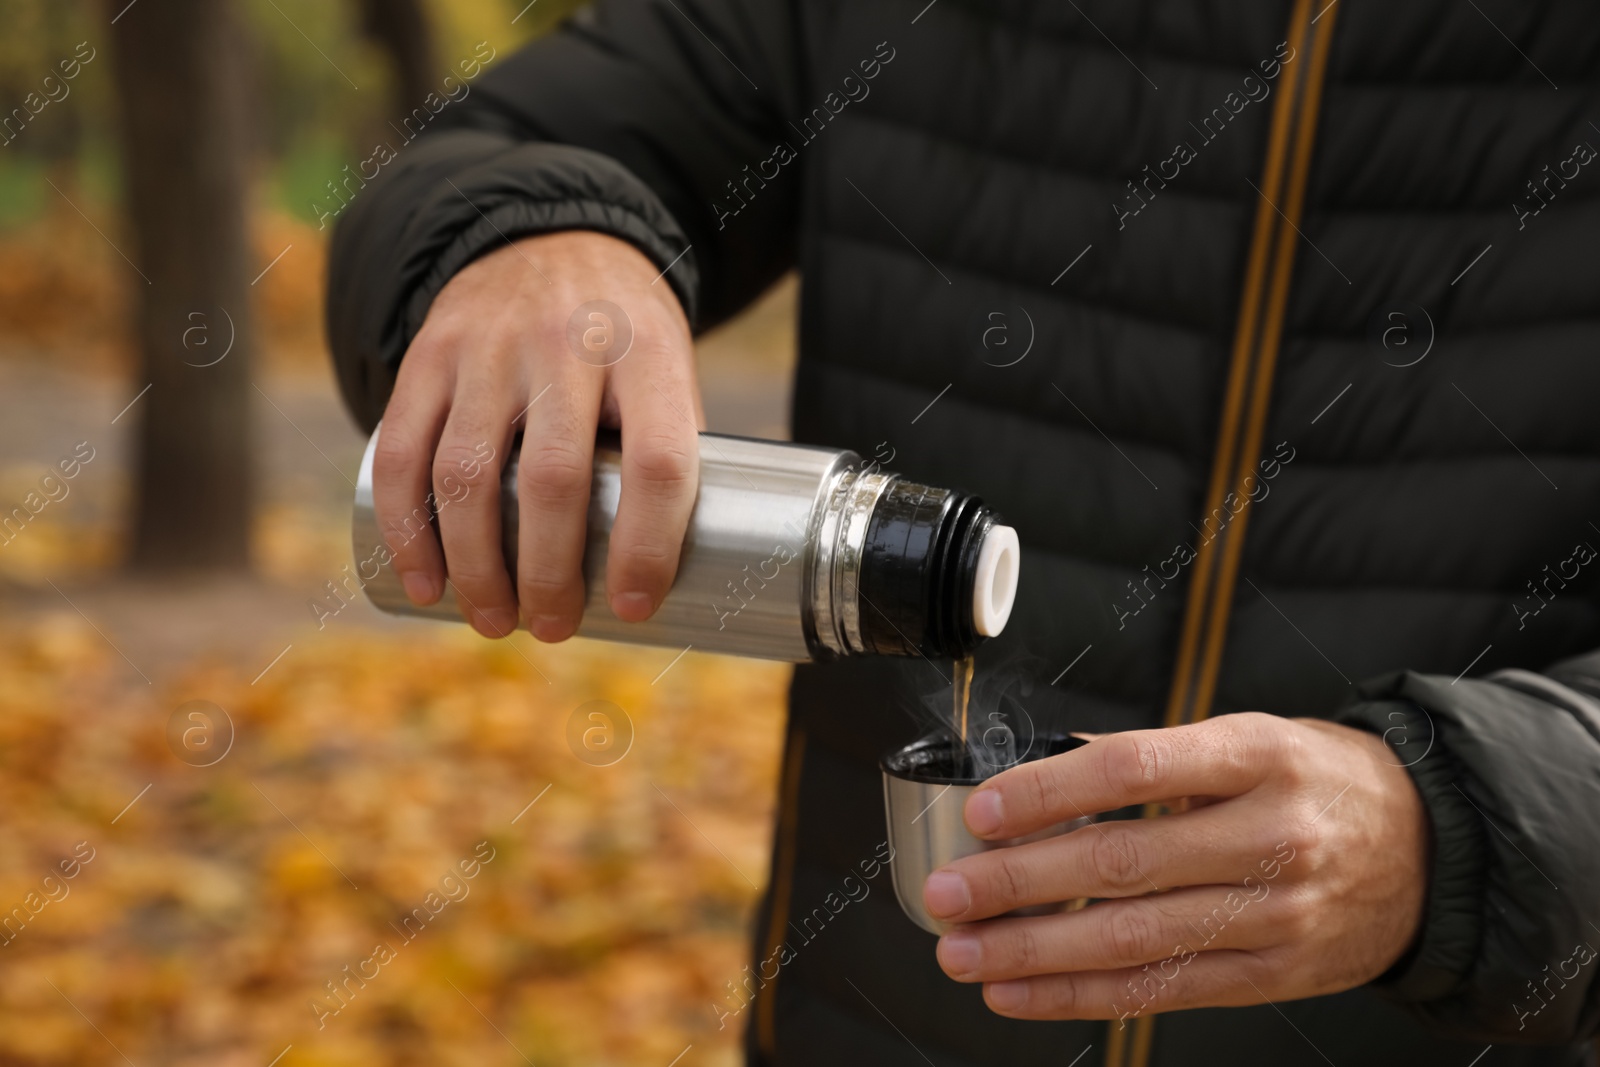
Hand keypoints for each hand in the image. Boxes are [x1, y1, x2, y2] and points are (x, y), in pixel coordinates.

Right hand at [372, 230, 701, 639]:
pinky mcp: (429, 353)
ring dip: (476, 567)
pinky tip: (424, 581)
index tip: (634, 608)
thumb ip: (667, 453)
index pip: (658, 462)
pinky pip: (402, 450)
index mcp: (648, 355)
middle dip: (548, 574)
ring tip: (495, 620)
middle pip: (552, 480)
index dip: (649, 546)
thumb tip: (671, 576)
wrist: (549, 238)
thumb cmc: (625, 338)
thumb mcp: (669, 371)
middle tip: (553, 628)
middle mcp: (567, 344)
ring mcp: (490, 346)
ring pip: (467, 475)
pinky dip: (408, 528)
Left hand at [921, 713, 1427, 1022]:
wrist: (1432, 851)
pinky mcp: (1272, 975)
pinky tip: (1019, 991)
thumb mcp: (1253, 738)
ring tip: (963, 951)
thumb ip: (1158, 759)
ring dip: (1033, 950)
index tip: (983, 811)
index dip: (1049, 792)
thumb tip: (1045, 777)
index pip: (1134, 769)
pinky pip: (1161, 990)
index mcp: (1256, 755)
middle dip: (1018, 883)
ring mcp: (1276, 914)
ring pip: (1133, 939)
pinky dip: (1079, 994)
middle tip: (946, 892)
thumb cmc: (1317, 780)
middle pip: (1122, 863)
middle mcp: (1270, 835)